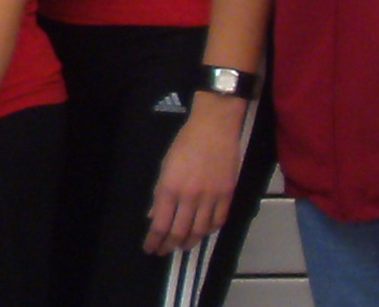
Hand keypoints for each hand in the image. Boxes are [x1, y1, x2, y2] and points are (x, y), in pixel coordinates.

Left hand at [145, 95, 246, 255]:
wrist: (214, 128)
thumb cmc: (185, 143)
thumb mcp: (165, 166)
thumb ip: (160, 194)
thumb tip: (154, 215)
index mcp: (170, 187)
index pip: (160, 224)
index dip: (154, 240)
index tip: (150, 248)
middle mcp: (190, 196)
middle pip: (180, 232)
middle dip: (170, 245)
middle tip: (164, 251)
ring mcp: (211, 197)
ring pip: (200, 231)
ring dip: (189, 242)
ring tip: (182, 246)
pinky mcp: (227, 195)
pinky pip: (218, 221)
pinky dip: (209, 230)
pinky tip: (202, 232)